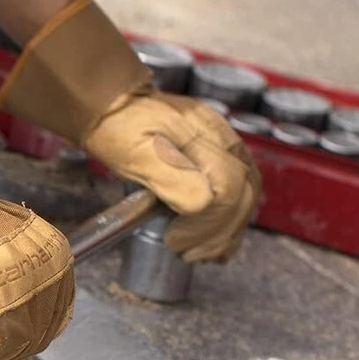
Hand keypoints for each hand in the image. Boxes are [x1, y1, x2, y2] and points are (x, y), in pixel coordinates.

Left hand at [0, 0, 260, 261]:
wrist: (111, 105)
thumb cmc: (116, 128)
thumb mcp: (135, 154)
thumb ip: (171, 177)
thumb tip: (203, 204)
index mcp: (204, 136)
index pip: (226, 190)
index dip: (206, 224)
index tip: (174, 241)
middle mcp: (223, 139)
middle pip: (242, 195)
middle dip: (217, 233)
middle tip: (185, 253)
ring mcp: (224, 145)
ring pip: (246, 195)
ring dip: (227, 232)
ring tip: (198, 254)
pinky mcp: (219, 155)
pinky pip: (240, 189)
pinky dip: (231, 221)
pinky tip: (214, 243)